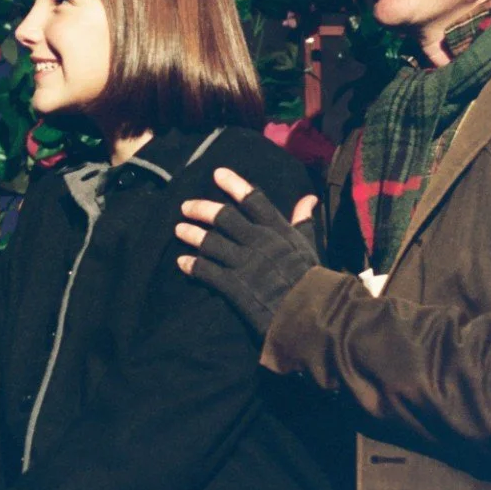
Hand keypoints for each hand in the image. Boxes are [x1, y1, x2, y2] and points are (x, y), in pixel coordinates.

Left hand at [176, 168, 319, 335]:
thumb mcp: (309, 246)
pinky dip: (191, 265)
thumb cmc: (312, 281)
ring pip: (210, 242)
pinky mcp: (234, 285)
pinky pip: (206, 270)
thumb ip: (304, 222)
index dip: (234, 184)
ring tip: (178, 229)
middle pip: (223, 217)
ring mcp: (244, 263)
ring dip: (191, 235)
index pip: (253, 200)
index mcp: (278, 230)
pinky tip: (181, 262)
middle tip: (185, 206)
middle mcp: (258, 241)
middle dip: (201, 209)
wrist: (311, 315)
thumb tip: (308, 198)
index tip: (217, 173)